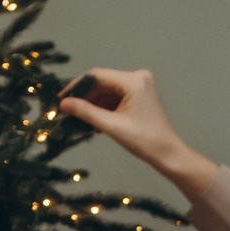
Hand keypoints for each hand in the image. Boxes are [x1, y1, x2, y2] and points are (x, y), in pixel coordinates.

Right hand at [58, 68, 219, 203]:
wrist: (168, 154)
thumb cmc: (146, 141)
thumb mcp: (112, 126)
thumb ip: (86, 112)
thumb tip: (64, 104)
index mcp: (134, 81)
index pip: (97, 76)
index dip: (77, 87)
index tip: (61, 98)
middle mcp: (137, 79)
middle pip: (101, 83)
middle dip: (84, 98)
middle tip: (66, 111)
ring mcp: (138, 88)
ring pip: (106, 93)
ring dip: (92, 106)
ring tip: (77, 121)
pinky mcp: (137, 98)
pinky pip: (114, 99)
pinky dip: (102, 110)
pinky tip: (91, 123)